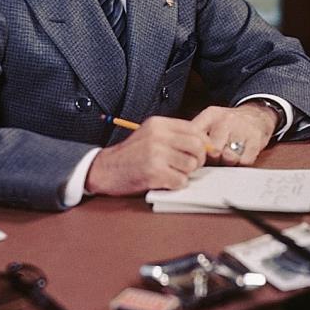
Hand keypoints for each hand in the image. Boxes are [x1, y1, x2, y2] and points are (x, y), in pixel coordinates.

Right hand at [85, 116, 209, 195]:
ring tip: (172, 173)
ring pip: (191, 165)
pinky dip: (176, 184)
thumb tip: (203, 143)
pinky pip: (180, 181)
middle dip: (198, 159)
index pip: (194, 129)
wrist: (106, 169)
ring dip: (185, 173)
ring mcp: (155, 154)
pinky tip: (165, 181)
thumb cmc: (130, 155)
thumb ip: (173, 135)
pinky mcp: (153, 173)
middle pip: (197, 146)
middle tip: (189, 165)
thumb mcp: (149, 135)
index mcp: (158, 124)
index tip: (199, 152)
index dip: (202, 143)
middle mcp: (158, 136)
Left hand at [191, 103, 277, 165]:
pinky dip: (239, 165)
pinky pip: (244, 161)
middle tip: (212, 161)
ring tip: (225, 159)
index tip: (194, 156)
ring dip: (226, 163)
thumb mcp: (209, 120)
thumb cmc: (228, 123)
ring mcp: (242, 130)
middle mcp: (226, 120)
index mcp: (211, 115)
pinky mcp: (256, 141)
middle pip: (213, 150)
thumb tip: (183, 152)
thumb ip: (196, 133)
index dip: (193, 150)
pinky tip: (238, 159)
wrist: (256, 115)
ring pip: (229, 157)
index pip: (195, 135)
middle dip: (211, 160)